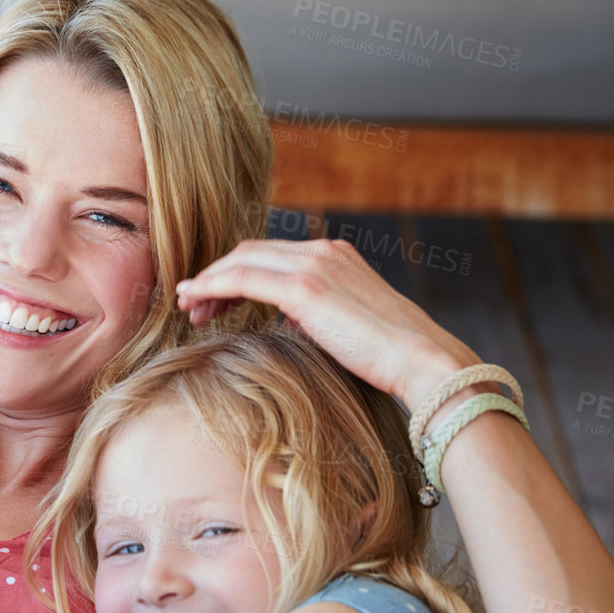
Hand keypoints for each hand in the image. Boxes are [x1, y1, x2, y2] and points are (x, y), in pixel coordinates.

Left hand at [175, 238, 475, 409]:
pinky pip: (243, 278)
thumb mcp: (347, 324)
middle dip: (215, 275)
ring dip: (209, 282)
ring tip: (189, 308)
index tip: (213, 299)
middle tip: (192, 304)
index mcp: (335, 255)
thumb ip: (316, 313)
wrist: (424, 361)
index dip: (234, 272)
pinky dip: (213, 287)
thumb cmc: (390, 355)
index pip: (269, 254)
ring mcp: (315, 265)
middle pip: (249, 251)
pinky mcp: (305, 288)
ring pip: (241, 261)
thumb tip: (290, 320)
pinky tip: (197, 302)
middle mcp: (323, 251)